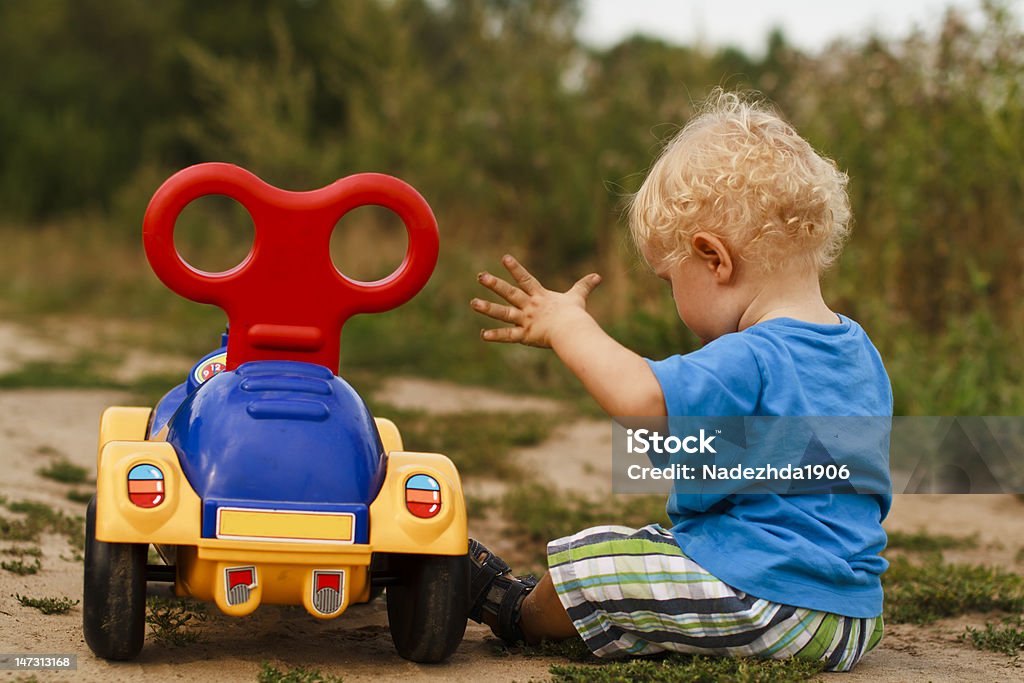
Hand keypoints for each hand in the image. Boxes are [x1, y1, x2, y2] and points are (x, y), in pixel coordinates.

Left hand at [471, 254, 601, 347]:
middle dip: (494, 284)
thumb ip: (585, 286)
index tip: (504, 258)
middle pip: (510, 293)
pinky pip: (508, 336)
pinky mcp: (525, 335)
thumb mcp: (578, 297)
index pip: (525, 279)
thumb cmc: (576, 314)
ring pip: (503, 313)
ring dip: (488, 308)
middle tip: (480, 276)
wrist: (573, 330)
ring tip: (474, 303)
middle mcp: (530, 306)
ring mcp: (526, 320)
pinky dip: (496, 336)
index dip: (515, 268)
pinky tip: (483, 334)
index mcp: (540, 297)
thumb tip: (598, 276)